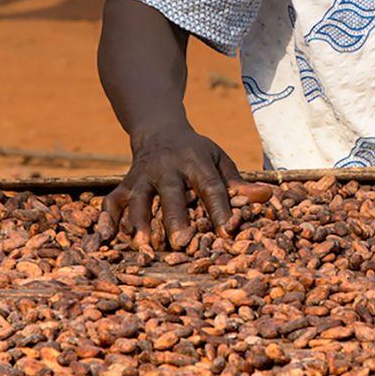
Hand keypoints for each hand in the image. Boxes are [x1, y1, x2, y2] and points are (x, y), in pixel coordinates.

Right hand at [96, 123, 242, 249]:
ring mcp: (143, 176)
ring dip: (139, 222)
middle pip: (171, 194)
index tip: (227, 232)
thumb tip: (268, 196)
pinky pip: (111, 201)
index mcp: (196, 163)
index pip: (210, 187)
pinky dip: (106, 219)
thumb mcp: (219, 160)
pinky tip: (106, 238)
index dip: (219, 209)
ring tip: (144, 246)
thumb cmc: (195, 152)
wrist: (159, 129)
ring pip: (138, 198)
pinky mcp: (124, 183)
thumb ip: (239, 183)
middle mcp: (167, 169)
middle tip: (180, 242)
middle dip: (175, 217)